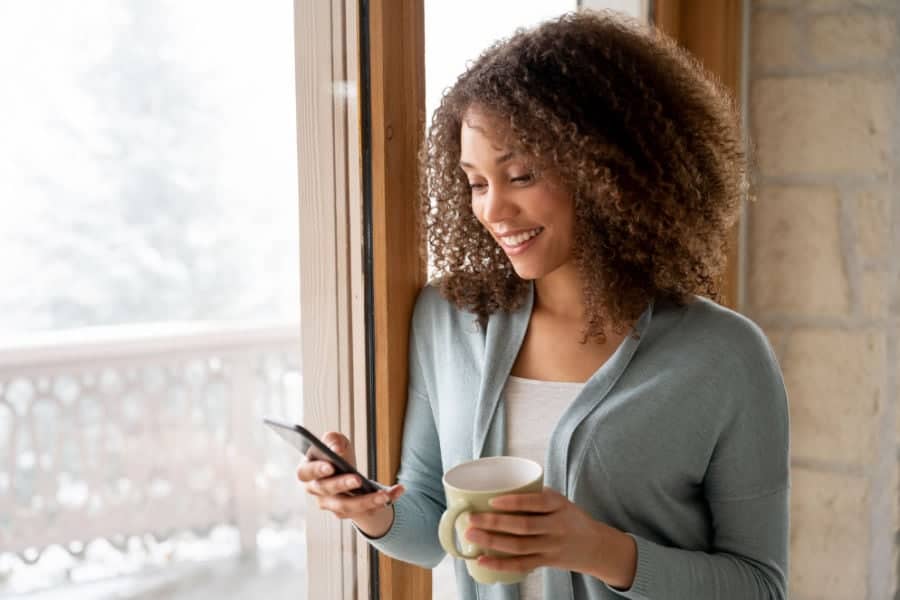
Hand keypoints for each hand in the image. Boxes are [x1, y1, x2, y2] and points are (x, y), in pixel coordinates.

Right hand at [296, 432, 404, 528]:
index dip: (316, 470)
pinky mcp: (349, 513)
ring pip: (348, 507)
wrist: (346, 471)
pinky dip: (384, 501)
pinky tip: (398, 491)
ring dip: (367, 501)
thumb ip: (333, 440)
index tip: (331, 466)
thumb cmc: (336, 453)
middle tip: (358, 480)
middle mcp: (317, 491)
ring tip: (384, 494)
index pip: (305, 473)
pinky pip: (366, 511)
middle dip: (343, 485)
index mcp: (308, 472)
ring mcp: (331, 505)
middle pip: (328, 491)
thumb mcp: (335, 441)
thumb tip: (336, 449)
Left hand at [464, 487, 635, 588]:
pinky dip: (501, 564)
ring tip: (471, 536)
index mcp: (559, 504)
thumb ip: (534, 495)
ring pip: (519, 546)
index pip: (535, 503)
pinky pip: (522, 565)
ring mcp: (552, 546)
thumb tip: (496, 486)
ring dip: (492, 542)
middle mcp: (557, 526)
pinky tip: (483, 560)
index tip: (491, 500)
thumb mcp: (559, 500)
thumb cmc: (569, 517)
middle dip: (494, 523)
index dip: (513, 503)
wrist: (595, 545)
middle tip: (471, 518)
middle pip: (523, 526)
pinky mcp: (547, 562)